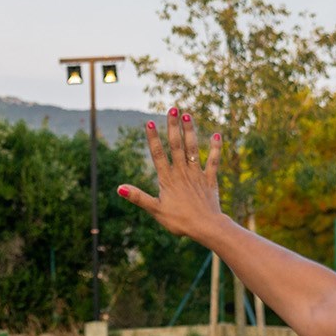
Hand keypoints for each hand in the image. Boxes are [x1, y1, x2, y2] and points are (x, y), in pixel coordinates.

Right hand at [118, 107, 224, 240]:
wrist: (206, 227)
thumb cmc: (179, 221)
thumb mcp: (155, 210)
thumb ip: (138, 197)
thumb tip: (119, 188)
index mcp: (168, 179)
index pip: (158, 155)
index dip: (153, 139)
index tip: (149, 122)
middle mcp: (182, 172)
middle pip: (176, 146)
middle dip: (173, 126)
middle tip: (173, 108)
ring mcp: (197, 174)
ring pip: (193, 149)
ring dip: (190, 131)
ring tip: (188, 115)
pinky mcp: (209, 180)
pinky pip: (213, 162)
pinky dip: (215, 149)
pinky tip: (216, 135)